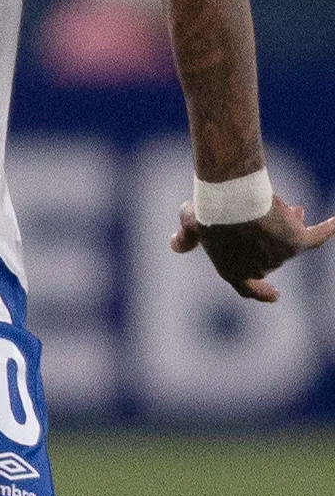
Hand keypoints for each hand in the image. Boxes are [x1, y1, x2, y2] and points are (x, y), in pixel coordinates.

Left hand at [171, 191, 334, 302]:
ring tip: (281, 204)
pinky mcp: (296, 242)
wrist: (230, 200)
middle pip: (270, 252)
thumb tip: (176, 246)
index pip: (247, 287)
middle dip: (271, 237)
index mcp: (231, 270)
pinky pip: (318, 236)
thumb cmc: (207, 211)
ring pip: (288, 237)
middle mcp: (257, 269)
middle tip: (270, 215)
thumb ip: (186, 238)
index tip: (274, 295)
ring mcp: (278, 257)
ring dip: (287, 221)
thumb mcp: (190, 223)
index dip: (260, 291)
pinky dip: (328, 228)